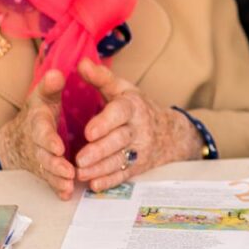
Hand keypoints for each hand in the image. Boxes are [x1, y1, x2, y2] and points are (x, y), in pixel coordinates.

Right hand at [0, 69, 75, 199]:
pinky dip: (56, 188)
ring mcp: (40, 159)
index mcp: (38, 122)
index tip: (58, 147)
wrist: (17, 137)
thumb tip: (57, 74)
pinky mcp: (44, 171)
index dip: (48, 139)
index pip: (41, 131)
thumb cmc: (38, 112)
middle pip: (44, 155)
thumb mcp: (42, 96)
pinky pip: (49, 181)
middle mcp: (37, 143)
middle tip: (68, 171)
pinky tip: (65, 195)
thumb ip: (50, 87)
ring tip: (70, 183)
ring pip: (47, 171)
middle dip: (55, 164)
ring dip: (57, 178)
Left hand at [73, 58, 203, 191]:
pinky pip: (124, 175)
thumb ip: (101, 78)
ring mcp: (140, 149)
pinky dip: (110, 181)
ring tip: (81, 173)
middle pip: (119, 140)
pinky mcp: (138, 166)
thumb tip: (81, 63)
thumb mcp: (123, 89)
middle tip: (79, 160)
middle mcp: (139, 128)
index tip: (88, 132)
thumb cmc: (137, 108)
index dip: (105, 123)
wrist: (169, 133)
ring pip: (120, 160)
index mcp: (132, 106)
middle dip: (99, 151)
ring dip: (100, 169)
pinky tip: (95, 185)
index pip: (120, 113)